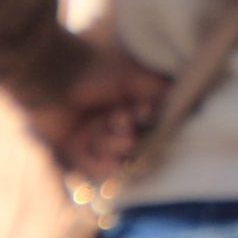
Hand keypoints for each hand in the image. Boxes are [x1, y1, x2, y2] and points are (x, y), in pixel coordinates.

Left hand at [19, 36, 173, 180]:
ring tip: (105, 128)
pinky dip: (100, 166)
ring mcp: (90, 136)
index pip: (144, 125)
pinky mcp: (71, 147)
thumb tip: (186, 100)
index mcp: (124, 105)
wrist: (52, 77)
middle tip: (121, 121)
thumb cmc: (93, 72)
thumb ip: (157, 91)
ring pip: (111, 153)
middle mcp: (109, 122)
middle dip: (128, 136)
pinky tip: (111, 166)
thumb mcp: (132, 79)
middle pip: (130, 142)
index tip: (141, 114)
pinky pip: (90, 165)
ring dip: (111, 144)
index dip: (146, 123)